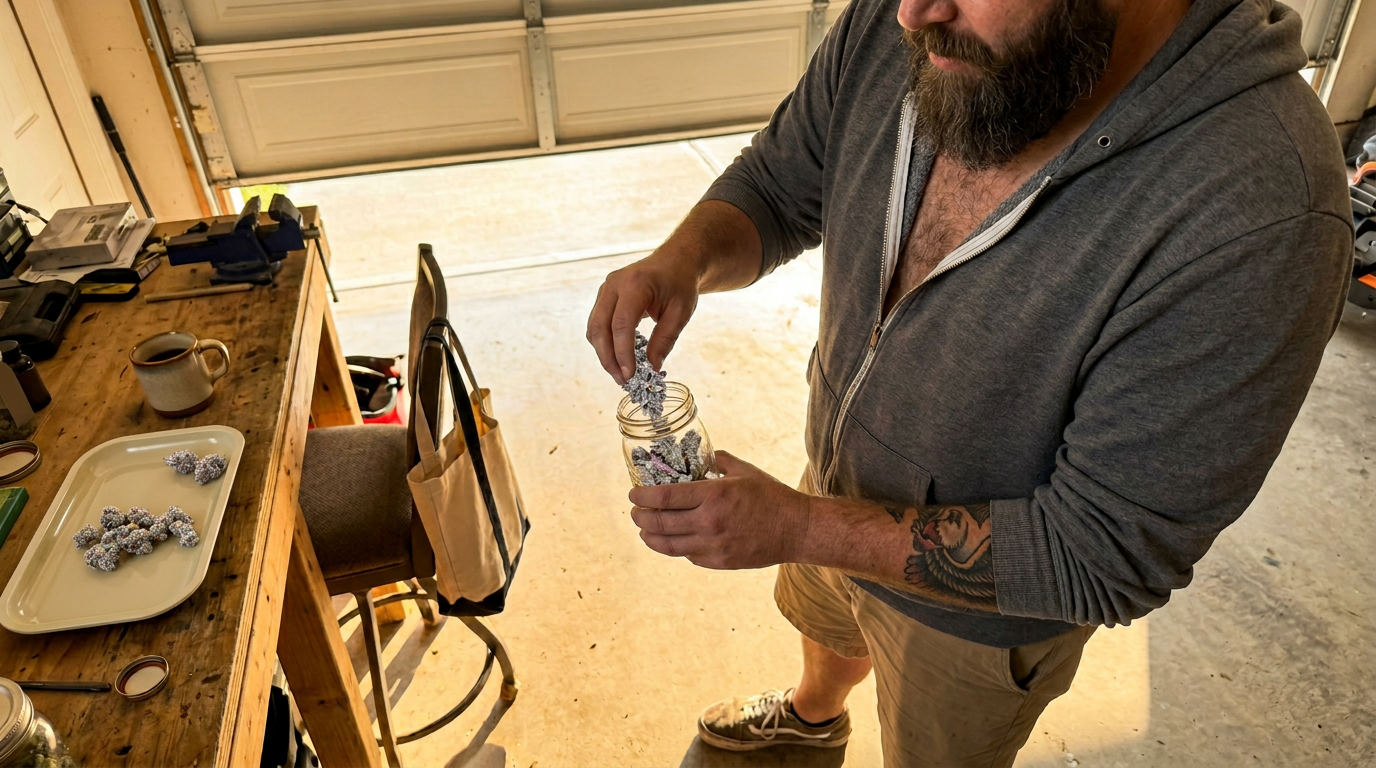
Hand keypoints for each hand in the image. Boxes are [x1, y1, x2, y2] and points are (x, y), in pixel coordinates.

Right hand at [586, 251, 699, 383]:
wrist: (675, 261)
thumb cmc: (680, 284)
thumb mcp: (680, 313)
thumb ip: (664, 341)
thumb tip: (652, 369)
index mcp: (635, 285)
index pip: (622, 325)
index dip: (623, 354)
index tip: (631, 375)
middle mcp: (613, 285)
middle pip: (600, 328)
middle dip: (608, 359)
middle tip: (622, 380)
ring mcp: (605, 289)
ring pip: (594, 328)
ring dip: (604, 354)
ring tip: (621, 374)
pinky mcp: (604, 297)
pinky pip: (597, 324)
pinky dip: (605, 344)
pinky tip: (618, 359)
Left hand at [629, 452, 812, 568]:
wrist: (796, 530)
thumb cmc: (771, 497)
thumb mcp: (744, 471)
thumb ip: (718, 461)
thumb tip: (701, 456)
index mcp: (713, 495)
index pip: (664, 498)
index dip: (642, 496)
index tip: (633, 494)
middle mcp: (709, 522)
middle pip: (660, 524)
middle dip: (640, 518)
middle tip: (635, 512)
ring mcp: (713, 546)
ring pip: (668, 546)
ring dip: (650, 537)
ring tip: (644, 530)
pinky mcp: (719, 562)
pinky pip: (688, 556)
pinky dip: (676, 547)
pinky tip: (674, 540)